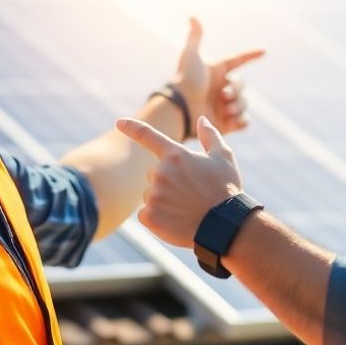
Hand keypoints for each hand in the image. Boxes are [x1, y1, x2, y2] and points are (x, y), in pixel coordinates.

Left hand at [116, 116, 242, 247]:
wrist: (225, 225)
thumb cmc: (226, 190)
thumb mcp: (224, 158)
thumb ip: (210, 136)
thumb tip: (201, 119)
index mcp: (175, 155)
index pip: (148, 136)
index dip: (132, 128)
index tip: (119, 122)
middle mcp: (160, 172)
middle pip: (153, 174)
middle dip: (167, 182)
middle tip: (189, 193)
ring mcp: (154, 195)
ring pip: (151, 195)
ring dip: (163, 201)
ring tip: (185, 209)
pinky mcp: (149, 216)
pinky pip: (145, 214)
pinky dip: (157, 218)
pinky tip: (175, 221)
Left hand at [171, 17, 264, 134]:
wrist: (181, 108)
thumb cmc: (185, 80)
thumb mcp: (190, 56)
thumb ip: (194, 37)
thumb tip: (192, 16)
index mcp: (217, 72)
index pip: (238, 60)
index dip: (250, 55)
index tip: (263, 51)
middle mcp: (221, 88)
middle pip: (242, 85)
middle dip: (236, 89)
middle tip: (224, 95)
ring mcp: (224, 106)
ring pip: (244, 104)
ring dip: (238, 105)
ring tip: (226, 109)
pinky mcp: (226, 124)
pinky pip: (244, 121)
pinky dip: (241, 120)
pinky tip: (232, 119)